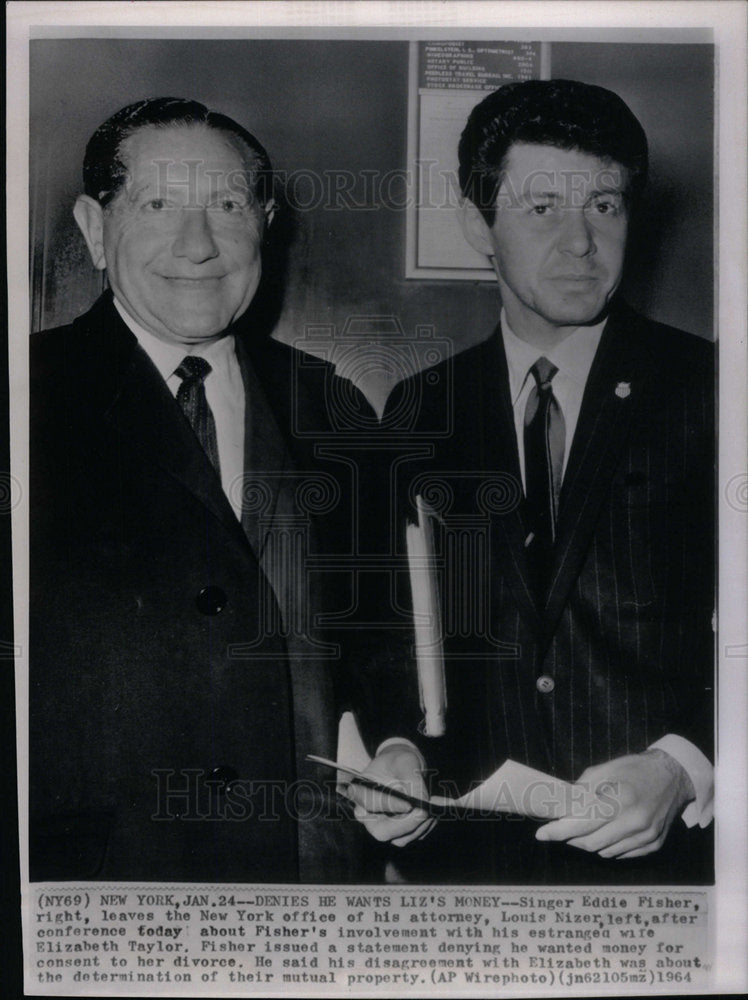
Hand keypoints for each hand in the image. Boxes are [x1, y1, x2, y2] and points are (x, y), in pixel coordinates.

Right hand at [341, 743, 436, 846]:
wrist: (403, 769)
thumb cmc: (398, 762)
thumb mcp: (405, 761)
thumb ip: (412, 777)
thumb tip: (422, 800)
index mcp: (360, 792)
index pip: (369, 803)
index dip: (388, 805)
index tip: (409, 805)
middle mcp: (368, 814)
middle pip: (382, 831)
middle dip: (406, 824)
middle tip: (425, 812)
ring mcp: (383, 826)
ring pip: (401, 838)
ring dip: (421, 824)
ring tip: (436, 804)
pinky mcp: (400, 833)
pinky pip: (415, 835)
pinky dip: (428, 823)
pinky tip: (438, 807)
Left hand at [535, 750, 694, 858]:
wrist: (673, 776)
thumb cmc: (635, 769)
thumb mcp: (606, 769)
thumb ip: (583, 790)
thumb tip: (561, 807)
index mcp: (620, 799)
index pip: (582, 823)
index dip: (558, 831)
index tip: (542, 834)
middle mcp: (634, 822)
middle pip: (591, 842)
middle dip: (571, 838)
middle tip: (561, 830)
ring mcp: (646, 836)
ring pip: (605, 851)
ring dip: (588, 843)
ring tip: (584, 829)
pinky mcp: (653, 844)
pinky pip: (621, 854)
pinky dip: (608, 847)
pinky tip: (605, 833)